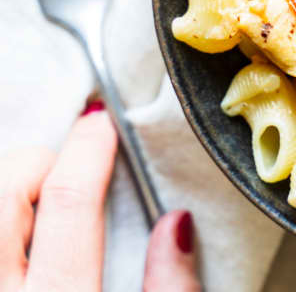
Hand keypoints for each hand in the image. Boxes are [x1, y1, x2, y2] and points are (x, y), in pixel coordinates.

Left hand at [0, 101, 201, 291]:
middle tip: (65, 169)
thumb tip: (177, 222)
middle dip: (36, 163)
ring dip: (10, 189)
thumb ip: (170, 286)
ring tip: (38, 205)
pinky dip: (2, 217)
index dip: (88, 148)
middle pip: (5, 192)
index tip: (100, 122)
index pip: (69, 201)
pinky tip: (19, 234)